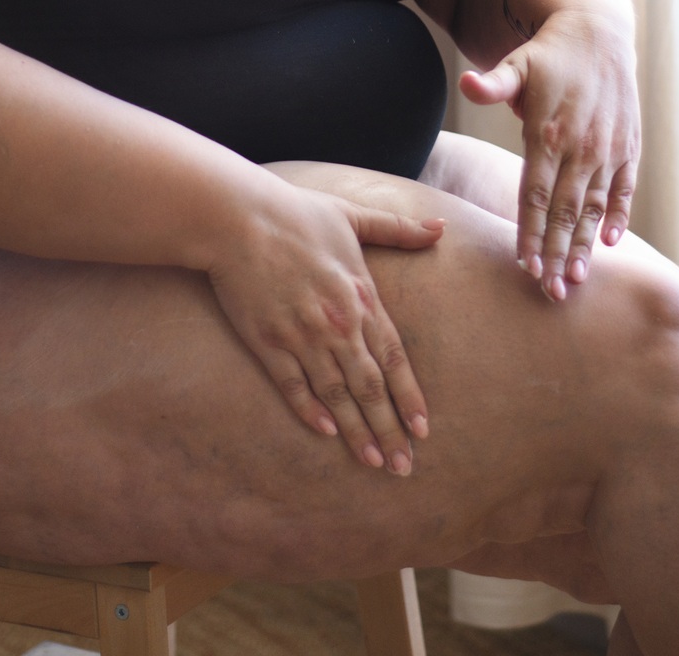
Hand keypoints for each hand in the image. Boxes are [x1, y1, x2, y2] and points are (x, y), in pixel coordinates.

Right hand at [205, 180, 442, 473]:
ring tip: (372, 461)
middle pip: (370, 386)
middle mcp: (338, 323)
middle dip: (389, 429)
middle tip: (404, 466)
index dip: (409, 396)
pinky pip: (294, 386)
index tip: (423, 429)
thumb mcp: (354, 215)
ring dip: (356, 431)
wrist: (237, 218)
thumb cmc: (297, 213)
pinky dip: (310, 411)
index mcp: (362, 296)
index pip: (394, 357)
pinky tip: (326, 434)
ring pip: (336, 394)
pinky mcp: (268, 342)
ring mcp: (302, 336)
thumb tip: (441, 227)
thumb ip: (399, 228)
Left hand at [459, 8, 639, 301]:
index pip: (536, 195)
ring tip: (578, 280)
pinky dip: (619, 216)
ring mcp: (608, 149)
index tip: (526, 266)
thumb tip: (467, 83)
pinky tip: (611, 243)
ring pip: (595, 208)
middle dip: (558, 254)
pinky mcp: (628, 147)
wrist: (598, 32)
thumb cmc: (549, 55)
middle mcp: (581, 147)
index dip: (531, 232)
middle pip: (565, 212)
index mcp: (549, 134)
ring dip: (586, 245)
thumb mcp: (518, 64)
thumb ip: (494, 83)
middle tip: (551, 293)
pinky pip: (625, 189)